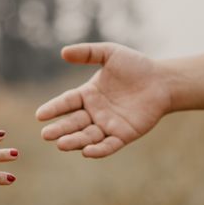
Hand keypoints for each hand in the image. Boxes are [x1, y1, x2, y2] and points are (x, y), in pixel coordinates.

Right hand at [36, 43, 170, 157]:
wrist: (163, 80)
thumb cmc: (136, 66)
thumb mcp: (110, 53)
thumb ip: (87, 52)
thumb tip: (63, 52)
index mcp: (88, 94)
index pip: (66, 102)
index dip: (53, 108)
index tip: (40, 115)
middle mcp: (94, 112)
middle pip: (73, 123)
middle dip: (60, 129)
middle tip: (46, 135)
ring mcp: (108, 125)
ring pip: (87, 136)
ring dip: (75, 141)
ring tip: (62, 144)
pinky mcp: (123, 135)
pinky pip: (108, 145)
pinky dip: (98, 150)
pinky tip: (88, 152)